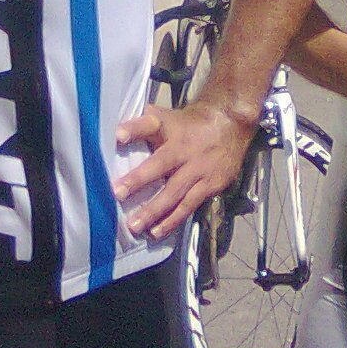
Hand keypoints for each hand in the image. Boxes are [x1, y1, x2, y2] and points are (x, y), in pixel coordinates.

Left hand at [114, 99, 255, 239]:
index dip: (135, 129)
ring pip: (175, 191)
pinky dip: (173, 220)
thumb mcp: (169, 116)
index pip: (151, 124)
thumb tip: (114, 131)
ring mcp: (199, 168)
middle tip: (117, 193)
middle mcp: (185, 147)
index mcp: (171, 127)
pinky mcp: (211, 184)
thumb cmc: (190, 125)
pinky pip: (189, 205)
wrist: (232, 125)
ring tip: (135, 225)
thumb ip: (143, 122)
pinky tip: (158, 231)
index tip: (119, 135)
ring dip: (154, 210)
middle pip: (161, 162)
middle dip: (139, 179)